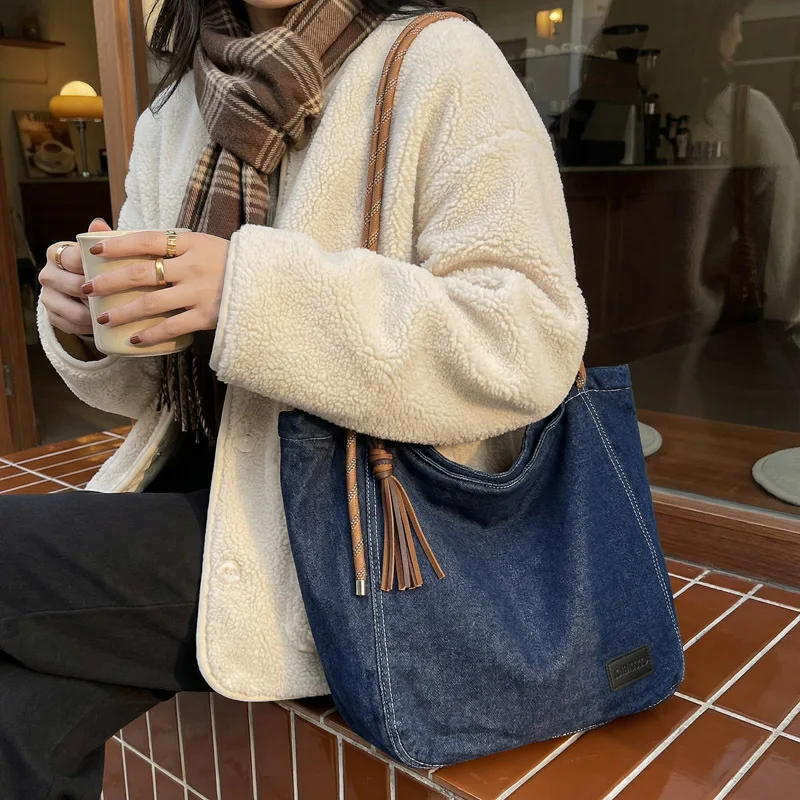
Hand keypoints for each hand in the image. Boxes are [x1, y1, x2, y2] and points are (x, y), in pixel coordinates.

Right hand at [40, 218, 110, 334]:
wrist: (82, 289)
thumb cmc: (96, 265)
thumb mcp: (100, 252)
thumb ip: (101, 238)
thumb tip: (99, 222)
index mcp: (56, 252)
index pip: (72, 258)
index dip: (92, 266)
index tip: (112, 272)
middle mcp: (47, 274)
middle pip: (74, 286)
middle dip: (97, 293)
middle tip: (120, 296)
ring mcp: (47, 297)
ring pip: (75, 311)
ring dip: (97, 314)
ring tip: (116, 313)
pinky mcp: (51, 317)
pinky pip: (73, 326)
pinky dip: (90, 327)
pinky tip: (105, 325)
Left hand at [82, 230, 229, 346]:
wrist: (271, 284)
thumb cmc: (233, 265)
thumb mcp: (207, 246)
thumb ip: (177, 248)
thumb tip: (139, 249)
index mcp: (192, 243)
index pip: (146, 239)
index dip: (117, 244)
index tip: (93, 250)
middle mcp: (193, 265)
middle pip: (141, 272)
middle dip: (109, 281)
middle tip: (87, 289)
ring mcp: (201, 291)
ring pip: (151, 302)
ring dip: (122, 311)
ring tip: (102, 318)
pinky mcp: (209, 315)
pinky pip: (172, 326)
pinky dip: (150, 334)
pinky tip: (134, 339)